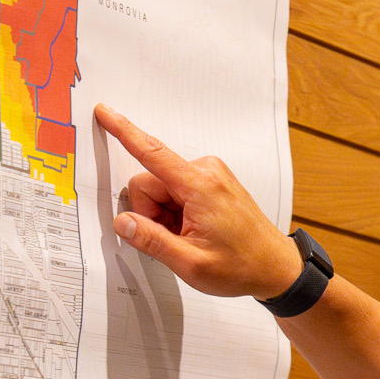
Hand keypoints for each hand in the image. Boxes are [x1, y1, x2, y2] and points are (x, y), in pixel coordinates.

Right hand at [96, 104, 304, 300]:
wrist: (276, 267)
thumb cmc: (242, 266)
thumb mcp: (191, 263)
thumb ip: (151, 241)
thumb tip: (122, 222)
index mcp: (200, 186)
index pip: (151, 153)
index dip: (123, 131)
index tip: (104, 111)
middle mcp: (206, 172)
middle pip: (148, 183)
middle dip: (150, 213)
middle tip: (175, 238)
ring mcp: (210, 175)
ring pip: (160, 190)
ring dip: (164, 216)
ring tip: (190, 236)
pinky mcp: (211, 182)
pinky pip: (175, 192)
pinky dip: (176, 213)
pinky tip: (193, 230)